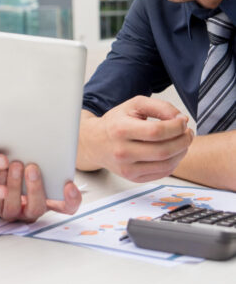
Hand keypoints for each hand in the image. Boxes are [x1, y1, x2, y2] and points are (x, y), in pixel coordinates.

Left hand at [0, 161, 81, 222]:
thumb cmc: (25, 166)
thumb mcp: (40, 164)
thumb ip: (48, 160)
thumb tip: (48, 139)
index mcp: (49, 201)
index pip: (67, 207)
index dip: (71, 200)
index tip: (68, 185)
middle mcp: (30, 209)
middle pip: (37, 207)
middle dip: (35, 187)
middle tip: (33, 168)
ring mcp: (11, 211)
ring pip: (13, 206)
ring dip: (14, 185)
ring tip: (16, 164)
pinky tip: (0, 168)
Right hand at [78, 96, 193, 182]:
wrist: (95, 143)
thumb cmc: (115, 123)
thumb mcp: (133, 105)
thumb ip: (159, 107)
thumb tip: (180, 118)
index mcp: (120, 129)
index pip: (156, 132)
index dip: (175, 127)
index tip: (183, 121)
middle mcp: (122, 151)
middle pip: (163, 150)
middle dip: (183, 140)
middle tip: (188, 132)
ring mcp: (127, 168)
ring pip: (166, 165)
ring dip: (181, 152)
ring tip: (183, 141)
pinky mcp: (133, 178)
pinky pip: (162, 173)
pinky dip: (174, 162)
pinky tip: (173, 152)